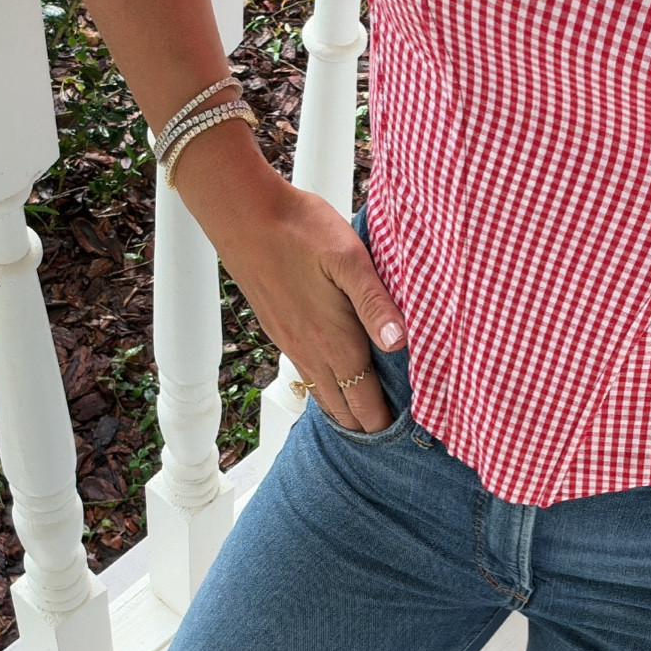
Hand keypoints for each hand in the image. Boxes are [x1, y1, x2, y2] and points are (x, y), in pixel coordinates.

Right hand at [212, 178, 407, 431]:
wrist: (243, 215)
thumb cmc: (301, 229)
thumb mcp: (350, 259)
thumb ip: (376, 304)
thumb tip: (399, 345)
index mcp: (334, 339)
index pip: (364, 399)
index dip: (383, 421)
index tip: (407, 435)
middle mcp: (310, 350)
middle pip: (342, 407)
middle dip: (367, 424)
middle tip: (392, 434)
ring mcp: (290, 342)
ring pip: (321, 394)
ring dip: (344, 409)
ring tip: (366, 419)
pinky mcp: (278, 329)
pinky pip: (305, 374)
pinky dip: (325, 389)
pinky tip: (333, 380)